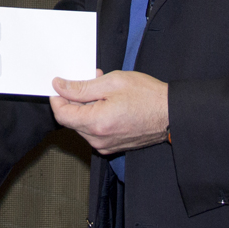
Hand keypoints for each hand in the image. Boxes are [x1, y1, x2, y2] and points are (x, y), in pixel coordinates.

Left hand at [50, 70, 167, 153]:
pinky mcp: (113, 146)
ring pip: (82, 126)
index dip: (57, 98)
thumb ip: (82, 87)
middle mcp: (99, 139)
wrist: (171, 114)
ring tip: (103, 89)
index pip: (62, 115)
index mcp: (97, 122)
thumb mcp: (112, 82)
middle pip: (71, 120)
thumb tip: (59, 86)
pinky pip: (94, 132)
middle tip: (90, 80)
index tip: (61, 85)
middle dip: (74, 99)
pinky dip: (95, 116)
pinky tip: (108, 103)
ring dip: (86, 107)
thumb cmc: (147, 96)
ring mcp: (106, 145)